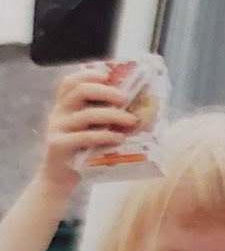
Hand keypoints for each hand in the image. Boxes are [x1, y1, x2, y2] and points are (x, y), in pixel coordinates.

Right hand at [38, 67, 136, 202]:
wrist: (60, 177)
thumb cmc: (83, 149)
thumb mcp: (91, 128)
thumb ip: (106, 115)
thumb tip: (142, 110)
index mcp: (65, 103)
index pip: (73, 80)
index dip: (93, 73)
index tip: (113, 74)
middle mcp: (59, 111)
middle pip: (80, 90)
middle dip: (106, 91)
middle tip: (125, 98)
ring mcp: (57, 127)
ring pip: (86, 115)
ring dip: (113, 116)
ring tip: (131, 121)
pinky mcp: (58, 145)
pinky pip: (84, 137)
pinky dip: (104, 136)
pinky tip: (118, 138)